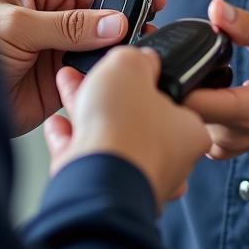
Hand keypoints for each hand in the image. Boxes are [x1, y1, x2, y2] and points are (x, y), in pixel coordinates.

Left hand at [0, 0, 167, 135]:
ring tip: (147, 28)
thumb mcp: (15, 26)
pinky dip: (119, 58)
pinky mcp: (70, 68)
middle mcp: (59, 5)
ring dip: (130, 26)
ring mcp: (67, 37)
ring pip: (111, 25)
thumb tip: (113, 21)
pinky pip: (103, 59)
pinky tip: (129, 56)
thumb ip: (66, 25)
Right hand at [43, 48, 210, 206]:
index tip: (127, 67)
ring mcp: (135, 178)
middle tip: (93, 74)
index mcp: (189, 131)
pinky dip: (71, 141)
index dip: (146, 77)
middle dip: (108, 92)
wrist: (98, 179)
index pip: (172, 97)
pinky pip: (87, 160)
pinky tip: (59, 125)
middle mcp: (167, 160)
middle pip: (135, 116)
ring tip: (68, 86)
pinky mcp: (105, 191)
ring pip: (109, 137)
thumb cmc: (126, 129)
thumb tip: (139, 58)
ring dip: (85, 111)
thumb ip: (136, 58)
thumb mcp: (132, 67)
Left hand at [184, 0, 248, 160]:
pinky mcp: (217, 147)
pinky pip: (190, 124)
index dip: (175, 78)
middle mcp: (232, 136)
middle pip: (180, 111)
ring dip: (181, 92)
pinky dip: (189, 104)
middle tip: (174, 58)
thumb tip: (215, 8)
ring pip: (181, 119)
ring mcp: (223, 146)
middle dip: (173, 80)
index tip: (168, 58)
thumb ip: (248, 26)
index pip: (194, 104)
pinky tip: (203, 89)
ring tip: (195, 71)